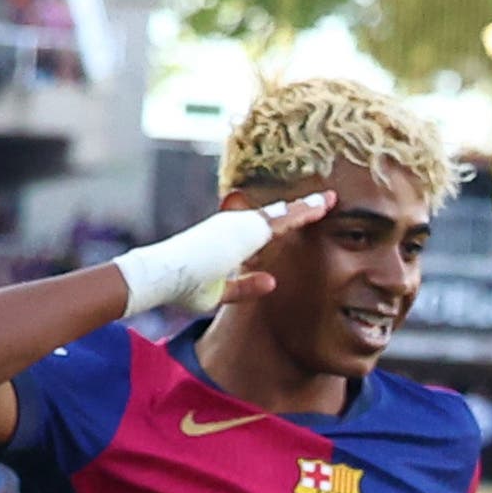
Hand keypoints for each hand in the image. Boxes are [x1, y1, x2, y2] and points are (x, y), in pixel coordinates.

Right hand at [111, 191, 330, 317]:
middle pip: (274, 216)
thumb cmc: (181, 286)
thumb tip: (272, 282)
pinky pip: (285, 217)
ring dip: (307, 206)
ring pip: (282, 213)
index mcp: (227, 239)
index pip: (259, 230)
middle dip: (298, 210)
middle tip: (324, 201)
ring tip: (330, 199)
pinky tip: (325, 204)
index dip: (279, 224)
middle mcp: (234, 226)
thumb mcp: (221, 293)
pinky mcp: (247, 228)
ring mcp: (240, 224)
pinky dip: (306, 210)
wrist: (161, 275)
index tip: (295, 219)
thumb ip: (246, 286)